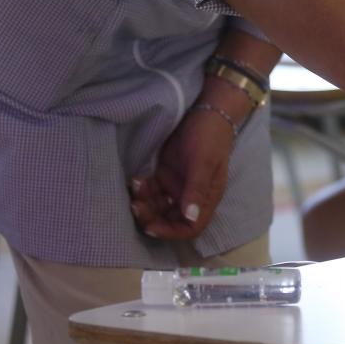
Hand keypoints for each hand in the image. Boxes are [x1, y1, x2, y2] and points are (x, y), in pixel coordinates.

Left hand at [128, 92, 241, 238]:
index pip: (191, 227)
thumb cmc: (210, 137)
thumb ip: (196, 190)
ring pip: (158, 205)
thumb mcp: (204, 163)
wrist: (206, 112)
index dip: (171, 231)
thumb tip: (190, 217)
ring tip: (134, 189)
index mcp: (206, 197)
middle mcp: (191, 196)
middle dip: (152, 217)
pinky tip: (135, 179)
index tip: (151, 226)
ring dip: (145, 203)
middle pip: (170, 219)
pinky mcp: (166, 173)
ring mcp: (178, 185)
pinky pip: (152, 189)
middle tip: (136, 206)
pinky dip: (142, 189)